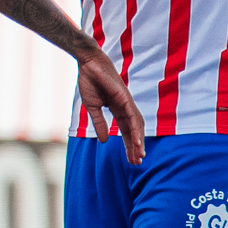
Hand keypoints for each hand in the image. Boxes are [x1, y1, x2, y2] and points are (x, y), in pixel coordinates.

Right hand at [75, 47, 147, 165]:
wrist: (88, 64)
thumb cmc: (90, 82)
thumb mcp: (92, 107)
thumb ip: (99, 123)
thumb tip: (103, 141)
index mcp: (117, 110)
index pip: (126, 131)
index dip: (129, 144)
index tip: (131, 159)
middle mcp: (125, 107)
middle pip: (134, 130)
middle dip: (135, 147)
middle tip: (137, 163)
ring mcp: (127, 102)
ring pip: (136, 125)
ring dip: (138, 141)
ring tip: (138, 156)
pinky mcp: (125, 97)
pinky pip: (132, 116)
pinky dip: (136, 129)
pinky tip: (137, 141)